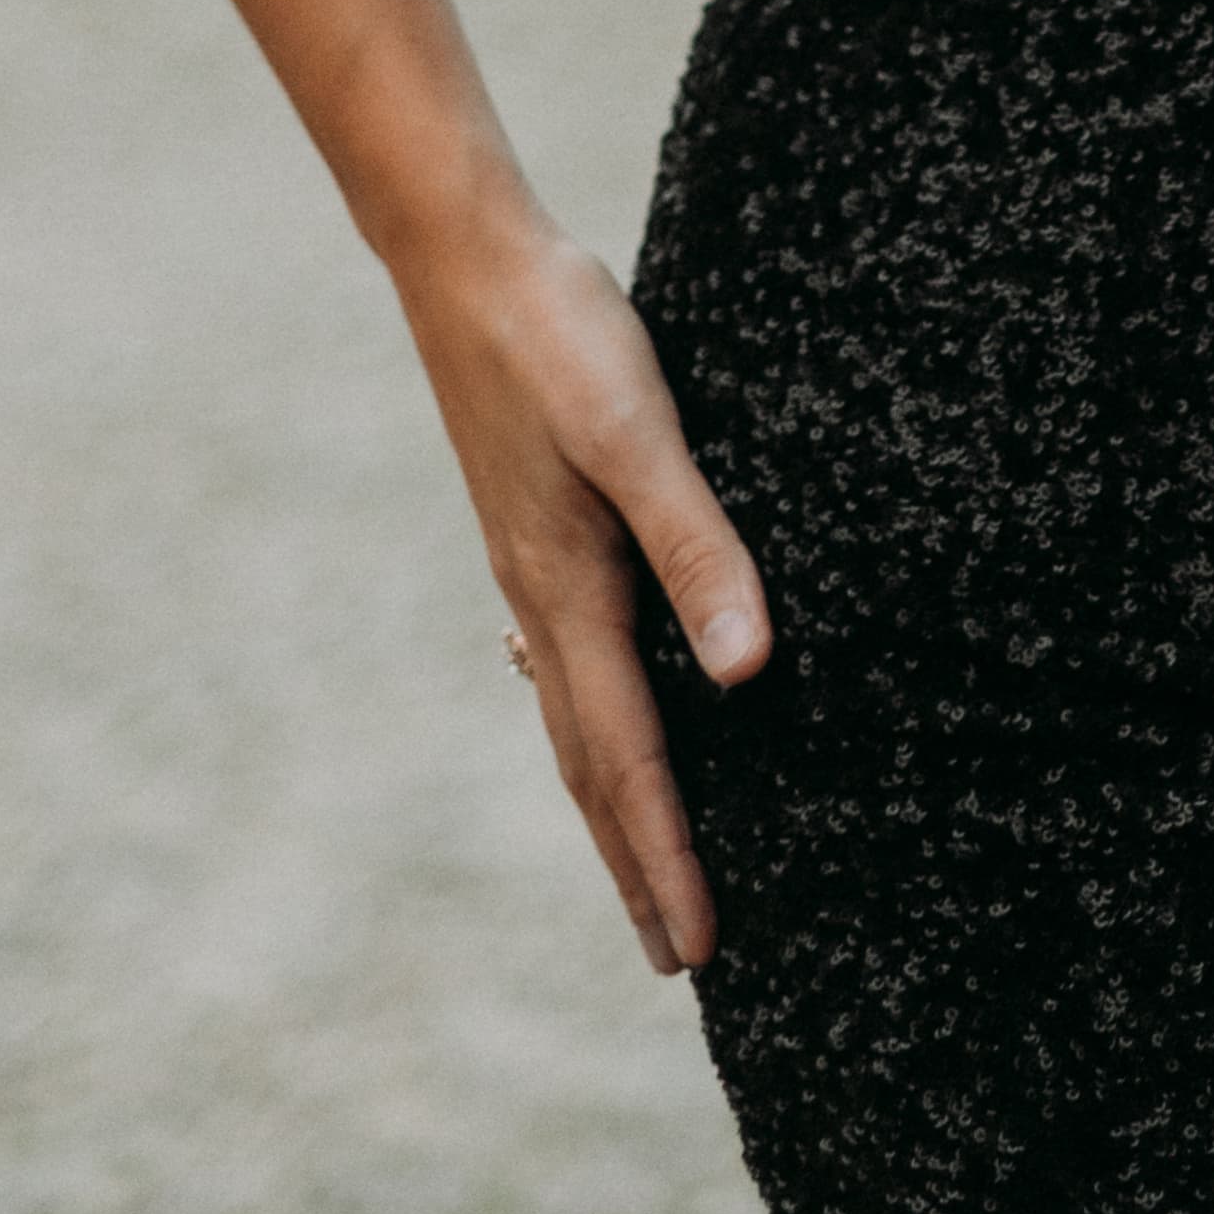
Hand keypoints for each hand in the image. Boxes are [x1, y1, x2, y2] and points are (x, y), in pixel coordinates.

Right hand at [392, 214, 770, 973]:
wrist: (466, 256)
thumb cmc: (561, 334)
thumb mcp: (640, 432)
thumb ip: (697, 548)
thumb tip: (747, 676)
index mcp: (572, 593)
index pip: (631, 759)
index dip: (668, 855)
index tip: (697, 948)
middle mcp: (543, 600)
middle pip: (594, 765)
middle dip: (634, 863)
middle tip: (671, 957)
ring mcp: (531, 569)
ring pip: (576, 718)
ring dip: (613, 802)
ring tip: (642, 865)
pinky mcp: (534, 531)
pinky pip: (569, 662)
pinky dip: (596, 721)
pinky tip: (608, 714)